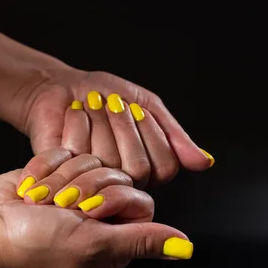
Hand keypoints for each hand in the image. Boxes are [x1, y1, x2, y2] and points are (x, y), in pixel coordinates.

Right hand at [0, 147, 193, 267]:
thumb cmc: (37, 244)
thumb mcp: (95, 245)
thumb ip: (142, 240)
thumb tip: (185, 248)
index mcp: (115, 241)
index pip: (139, 201)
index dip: (115, 198)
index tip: (90, 210)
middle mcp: (101, 217)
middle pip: (118, 177)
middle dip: (86, 188)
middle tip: (63, 208)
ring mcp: (80, 192)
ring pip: (94, 161)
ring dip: (64, 178)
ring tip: (43, 200)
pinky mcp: (61, 172)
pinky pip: (70, 152)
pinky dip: (49, 167)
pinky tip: (33, 187)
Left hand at [12, 69, 214, 187]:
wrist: (62, 87)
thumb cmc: (104, 95)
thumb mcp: (146, 105)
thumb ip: (174, 135)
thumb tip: (206, 163)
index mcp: (147, 168)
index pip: (165, 166)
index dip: (151, 132)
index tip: (135, 106)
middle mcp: (121, 181)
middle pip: (138, 169)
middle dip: (125, 126)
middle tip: (110, 102)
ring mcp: (93, 180)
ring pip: (109, 163)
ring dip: (101, 121)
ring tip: (90, 105)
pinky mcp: (66, 174)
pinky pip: (80, 156)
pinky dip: (78, 123)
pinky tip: (74, 113)